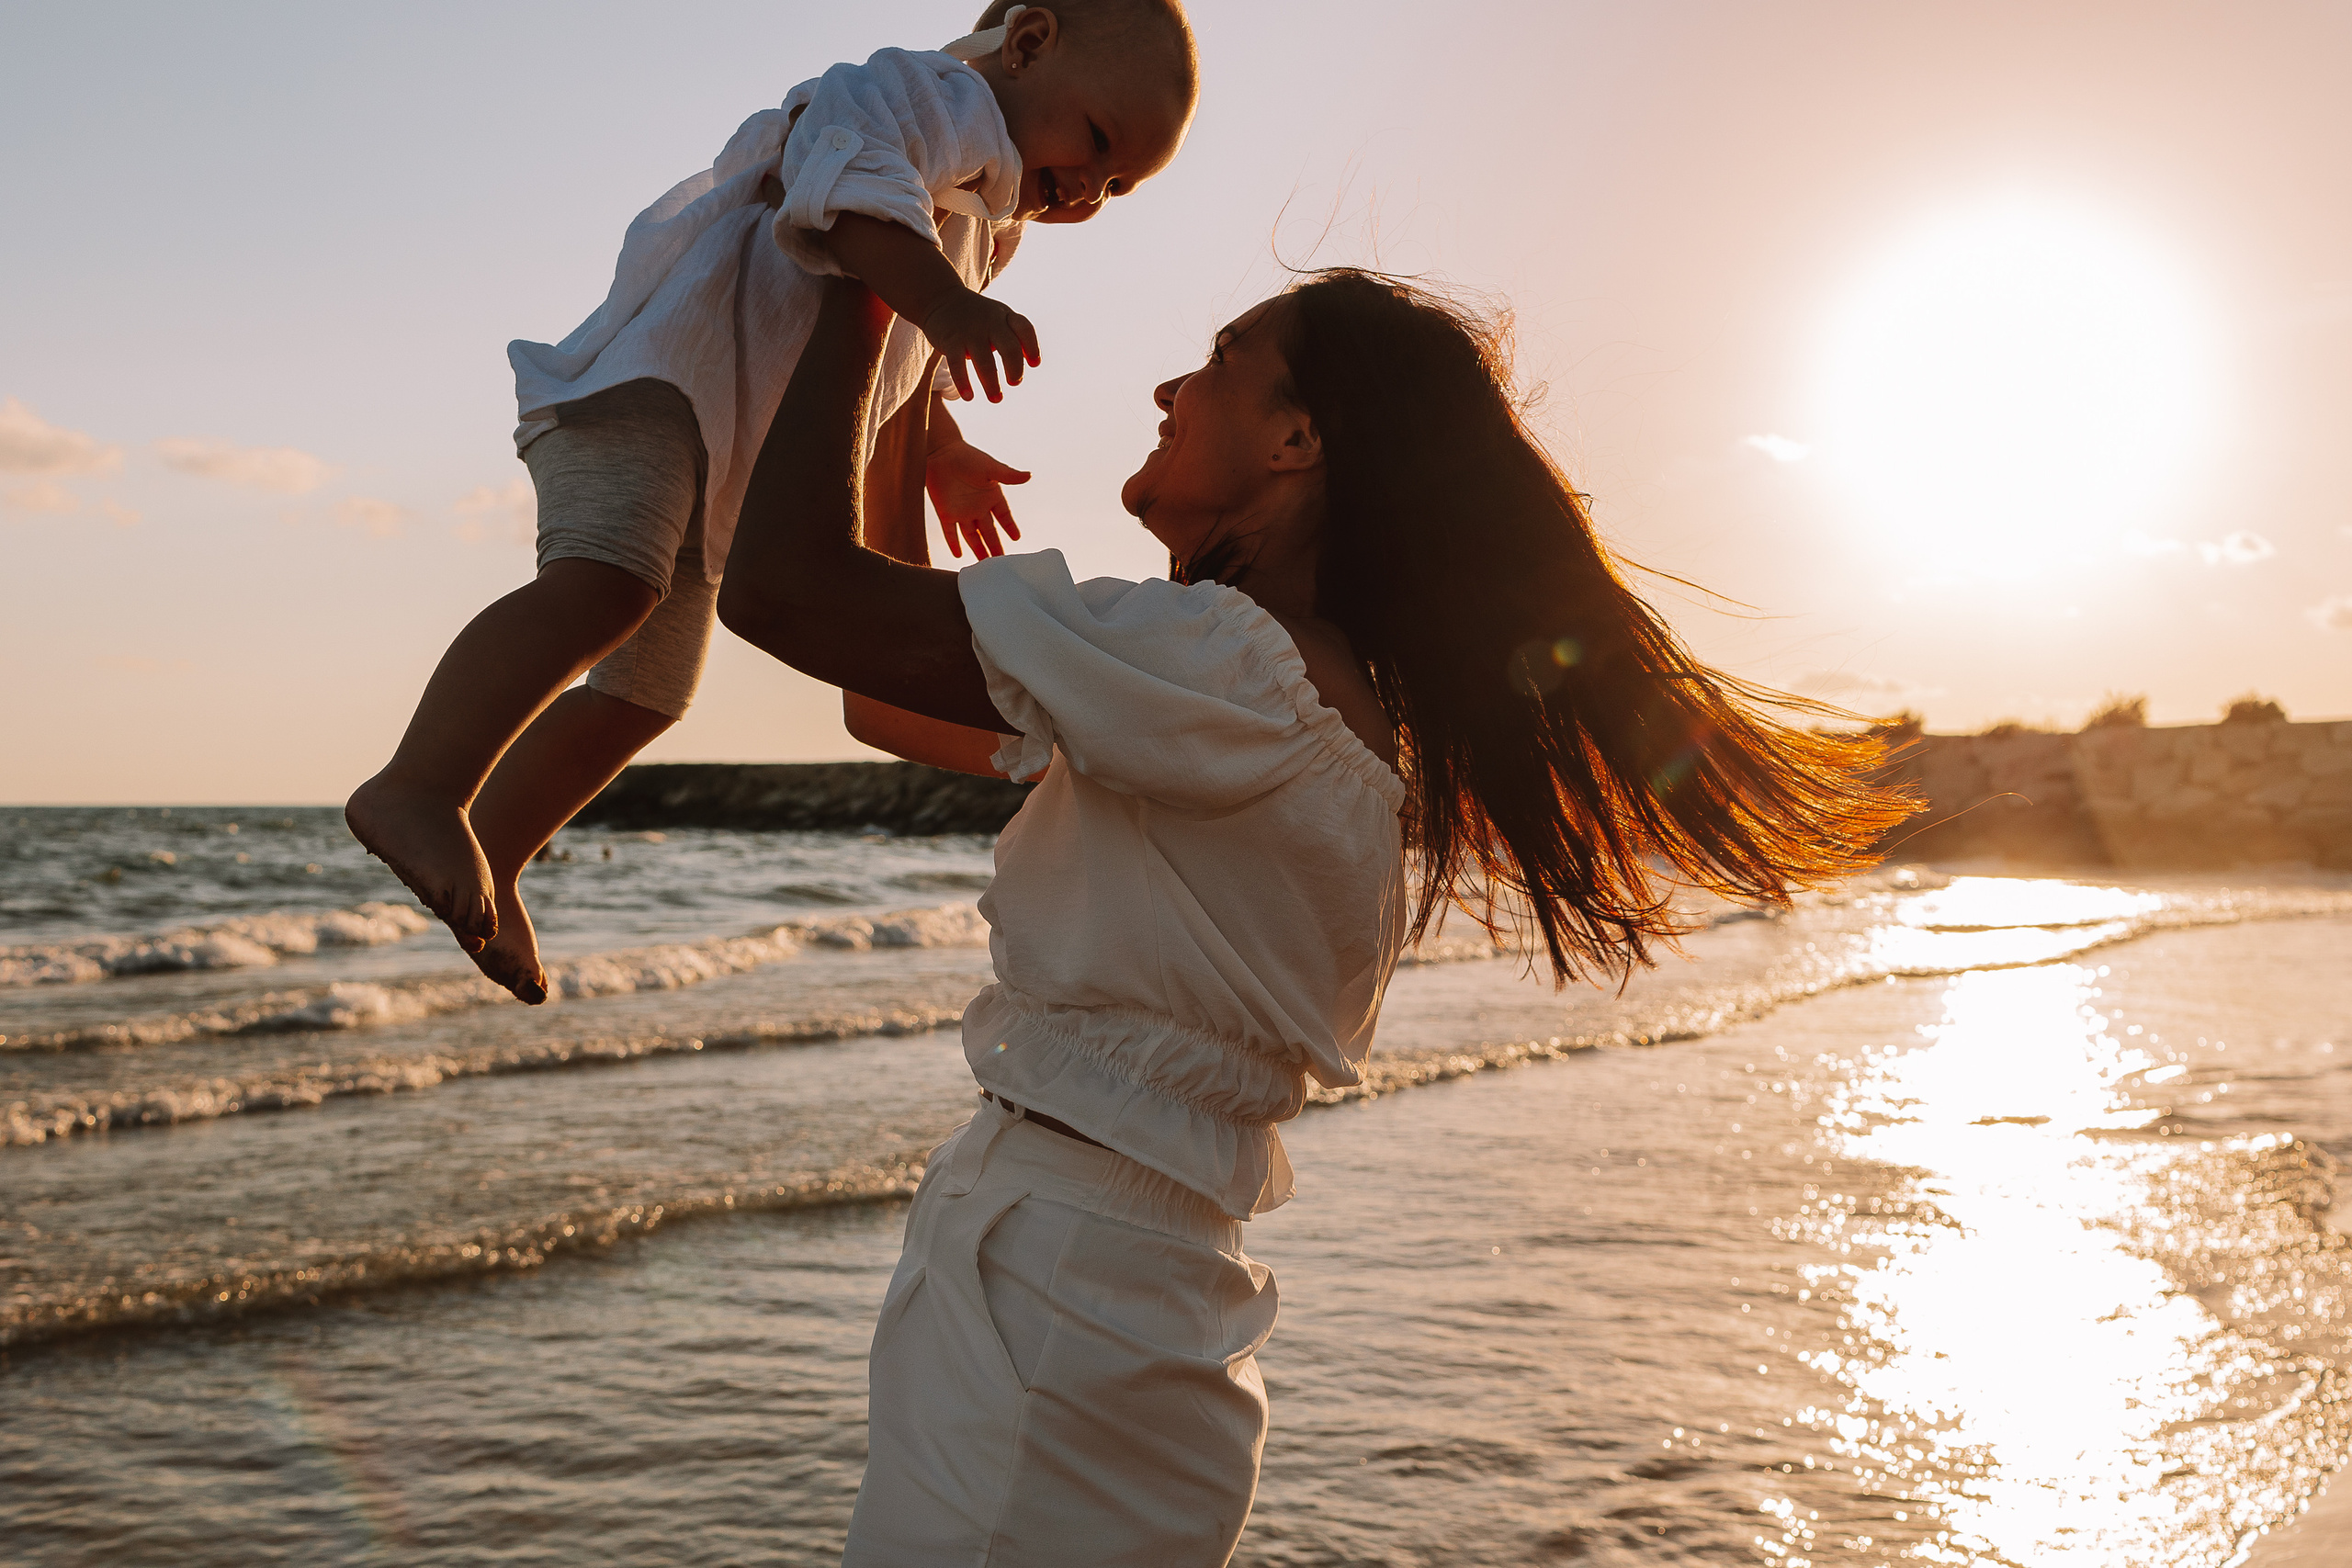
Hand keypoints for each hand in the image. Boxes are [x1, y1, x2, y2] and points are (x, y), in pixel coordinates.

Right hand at [919, 288, 1038, 402]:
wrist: (940, 298)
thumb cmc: (976, 316)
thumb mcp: (998, 318)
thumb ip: (1014, 337)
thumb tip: (1030, 364)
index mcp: (1004, 316)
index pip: (1025, 329)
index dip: (1032, 347)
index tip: (1034, 364)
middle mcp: (990, 322)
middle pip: (1009, 348)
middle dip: (1015, 369)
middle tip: (1014, 383)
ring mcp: (970, 331)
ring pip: (985, 361)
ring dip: (991, 384)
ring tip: (996, 399)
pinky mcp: (950, 340)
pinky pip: (958, 364)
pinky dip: (963, 382)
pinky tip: (968, 396)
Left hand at [926, 439, 1028, 558]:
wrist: (940, 452)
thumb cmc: (967, 456)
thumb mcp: (990, 467)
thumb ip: (1008, 475)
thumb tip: (1029, 476)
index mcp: (991, 495)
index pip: (1004, 516)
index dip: (1010, 527)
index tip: (1017, 539)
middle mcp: (978, 506)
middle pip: (989, 532)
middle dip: (995, 547)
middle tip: (1002, 563)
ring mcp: (961, 511)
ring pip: (972, 536)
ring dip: (978, 550)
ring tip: (984, 565)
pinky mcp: (946, 512)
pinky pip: (950, 532)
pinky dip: (954, 543)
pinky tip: (959, 555)